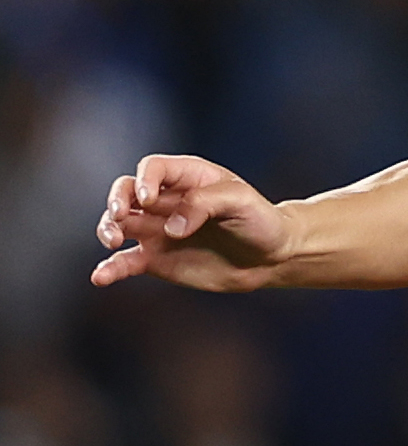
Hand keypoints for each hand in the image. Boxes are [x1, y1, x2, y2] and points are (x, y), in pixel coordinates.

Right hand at [93, 155, 290, 291]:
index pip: (153, 168)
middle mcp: (167, 201)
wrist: (268, 257)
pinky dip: (110, 268)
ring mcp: (158, 230)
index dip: (145, 180)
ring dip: (107, 229)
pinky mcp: (155, 258)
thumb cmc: (259, 220)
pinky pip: (125, 261)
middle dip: (116, 201)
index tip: (149, 199)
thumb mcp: (241, 202)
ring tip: (113, 241)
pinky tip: (101, 277)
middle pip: (126, 192)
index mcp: (189, 177)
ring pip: (118, 223)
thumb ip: (205, 203)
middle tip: (119, 217)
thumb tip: (170, 228)